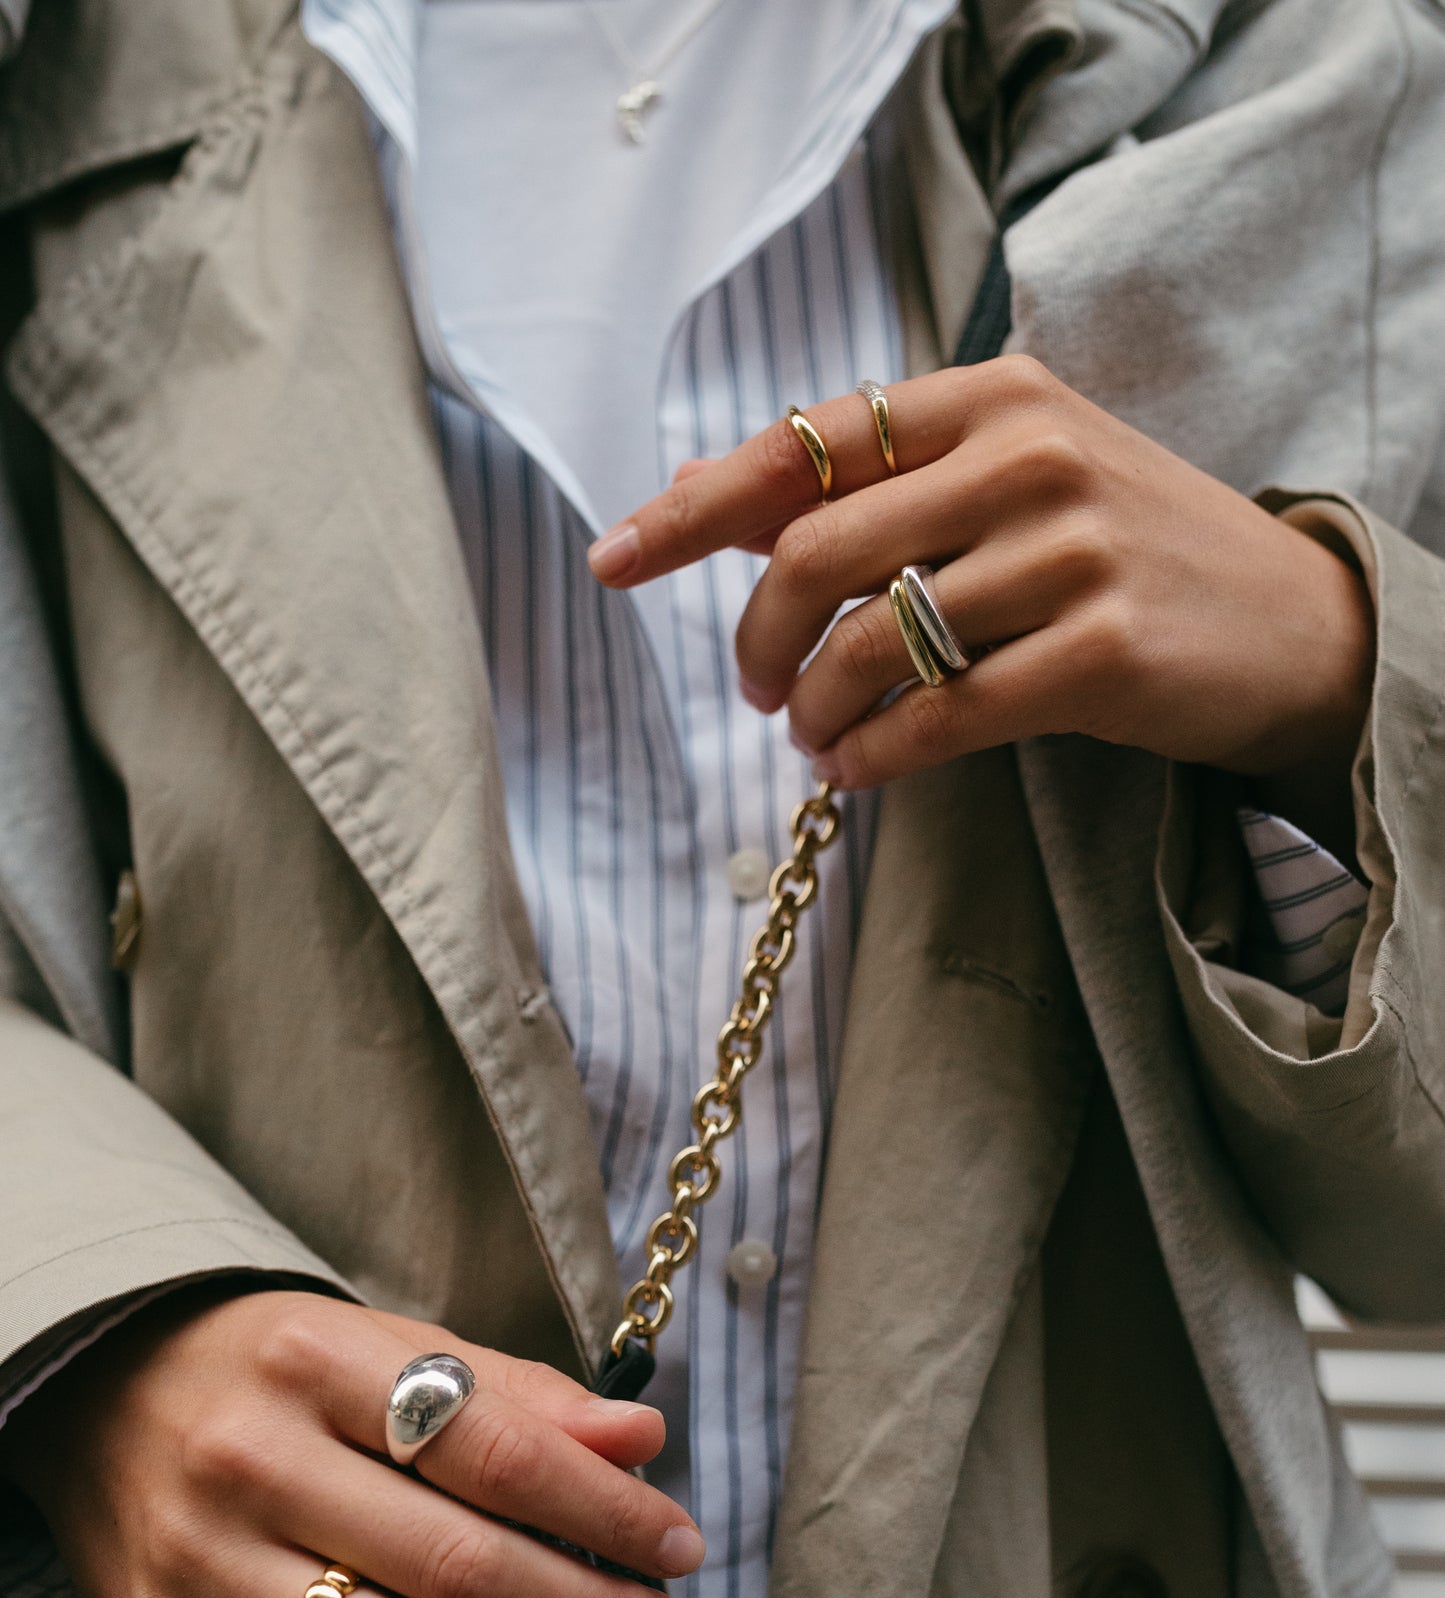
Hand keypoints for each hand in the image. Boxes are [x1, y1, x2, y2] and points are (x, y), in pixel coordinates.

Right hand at [3, 1288, 702, 1597]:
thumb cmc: (275, 1368)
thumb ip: (516, 1393)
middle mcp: (253, 1461)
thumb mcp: (388, 1343)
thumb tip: (641, 1440)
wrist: (99, 1388)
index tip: (678, 1547)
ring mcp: (203, 1563)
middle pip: (454, 1567)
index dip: (606, 1510)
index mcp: (317, 1363)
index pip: (496, 1450)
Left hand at [588, 358, 1374, 794]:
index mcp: (991, 397)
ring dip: (813, 709)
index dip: (694, 510)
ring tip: (814, 737)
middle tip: (756, 690)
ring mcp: (1071, 552)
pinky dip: (873, 755)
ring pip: (871, 644)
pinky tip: (857, 770)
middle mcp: (1028, 458)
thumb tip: (708, 503)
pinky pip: (939, 717)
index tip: (613, 559)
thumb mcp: (1011, 479)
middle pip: (817, 557)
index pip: (805, 448)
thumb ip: (876, 486)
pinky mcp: (1102, 651)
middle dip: (756, 643)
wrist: (1289, 624)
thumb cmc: (1122, 549)